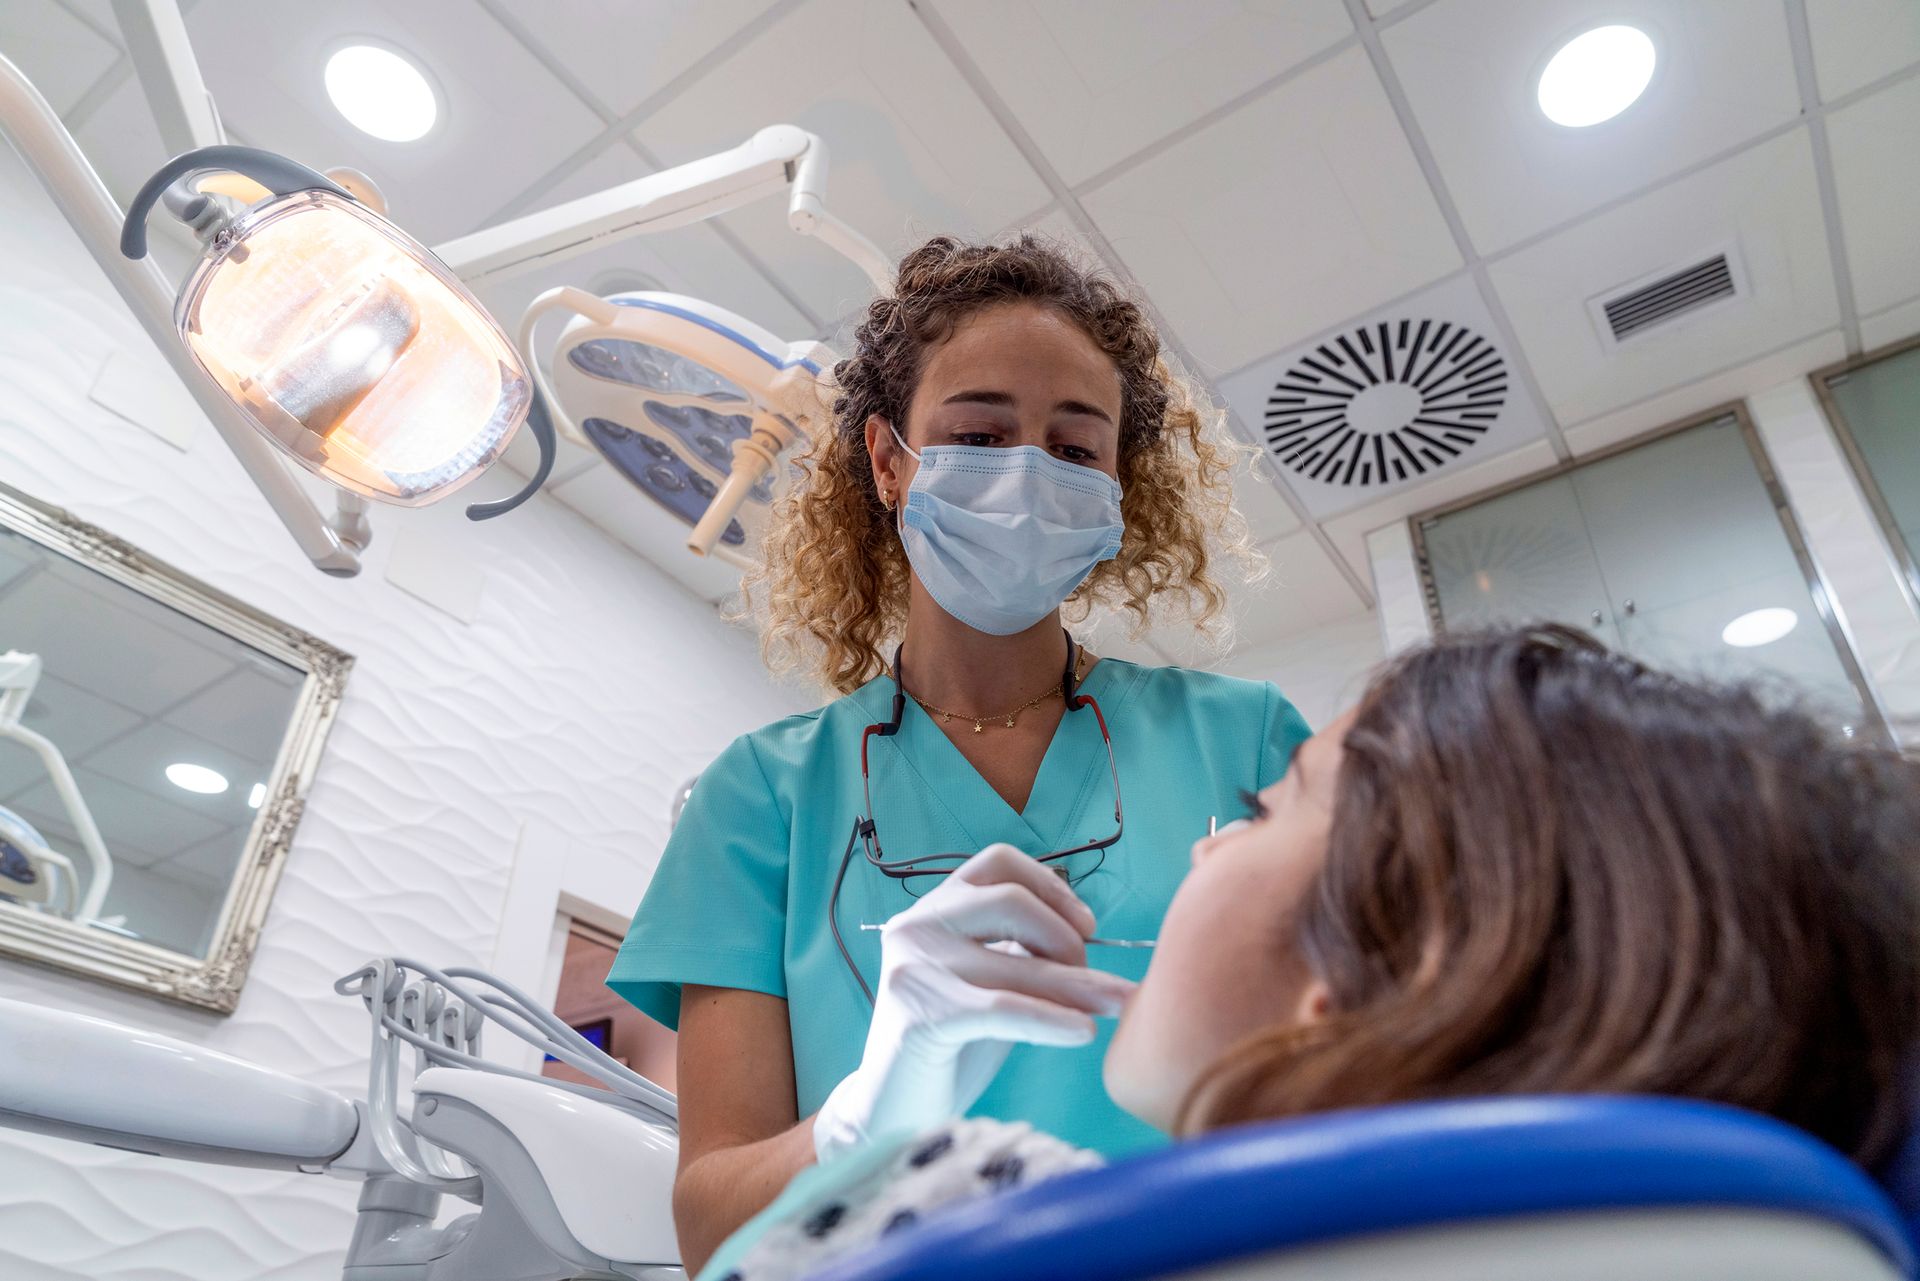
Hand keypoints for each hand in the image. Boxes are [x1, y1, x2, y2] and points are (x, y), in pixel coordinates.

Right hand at [812, 844, 1135, 1162]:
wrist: (893, 1107)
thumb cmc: (951, 1042)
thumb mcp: (989, 980)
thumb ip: (1022, 952)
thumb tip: (1093, 942)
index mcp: (936, 906)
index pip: (999, 862)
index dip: (1052, 886)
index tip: (1087, 926)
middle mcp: (917, 924)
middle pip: (1012, 901)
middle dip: (1066, 938)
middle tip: (1094, 981)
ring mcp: (913, 966)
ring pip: (1014, 962)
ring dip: (1077, 985)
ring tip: (1116, 1005)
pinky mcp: (919, 1015)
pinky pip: (1003, 1009)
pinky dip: (1051, 1019)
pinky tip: (1082, 1033)